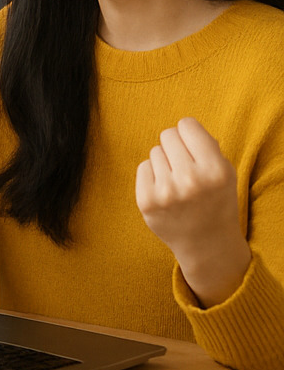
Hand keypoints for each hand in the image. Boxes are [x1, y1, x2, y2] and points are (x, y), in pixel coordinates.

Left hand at [136, 117, 251, 306]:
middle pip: (168, 135)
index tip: (194, 146)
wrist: (207, 244)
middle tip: (186, 166)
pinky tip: (166, 192)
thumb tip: (183, 127)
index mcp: (215, 170)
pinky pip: (143, 167)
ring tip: (178, 183)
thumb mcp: (225, 173)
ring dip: (165, 163)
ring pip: (155, 151)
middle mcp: (190, 180)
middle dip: (176, 146)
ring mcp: (166, 192)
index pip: (187, 125)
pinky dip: (153, 175)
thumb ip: (207, 146)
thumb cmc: (216, 201)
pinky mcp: (146, 200)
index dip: (190, 133)